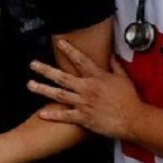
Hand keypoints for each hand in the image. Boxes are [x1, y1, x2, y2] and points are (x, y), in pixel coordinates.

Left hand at [28, 39, 143, 139]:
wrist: (133, 119)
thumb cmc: (129, 99)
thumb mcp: (123, 78)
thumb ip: (115, 65)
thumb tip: (111, 54)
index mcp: (97, 77)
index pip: (80, 60)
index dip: (68, 50)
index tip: (58, 43)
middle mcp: (87, 88)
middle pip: (62, 76)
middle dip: (45, 70)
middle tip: (33, 64)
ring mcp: (83, 103)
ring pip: (58, 94)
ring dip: (43, 89)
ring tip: (30, 85)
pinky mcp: (83, 118)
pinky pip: (65, 116)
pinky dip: (52, 115)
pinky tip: (41, 114)